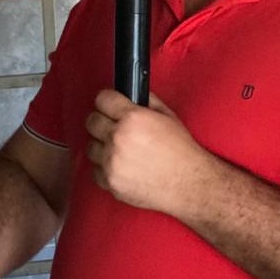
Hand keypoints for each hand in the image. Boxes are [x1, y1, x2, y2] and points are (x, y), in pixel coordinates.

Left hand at [85, 90, 209, 213]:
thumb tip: (132, 95)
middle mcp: (118, 138)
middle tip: (113, 126)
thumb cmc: (182, 152)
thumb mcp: (169, 117)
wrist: (189, 183)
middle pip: (91, 121)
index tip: (109, 104)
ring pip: (90, 146)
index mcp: (133, 118)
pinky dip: (105, 168)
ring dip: (102, 146)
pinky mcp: (109, 182)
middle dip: (102, 121)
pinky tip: (121, 165)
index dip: (107, 100)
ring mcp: (111, 162)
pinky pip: (95, 170)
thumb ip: (147, 102)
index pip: (102, 99)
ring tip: (119, 149)